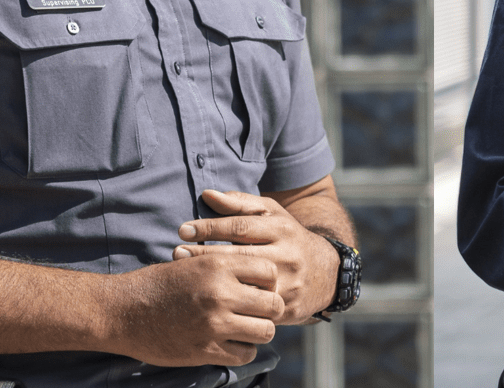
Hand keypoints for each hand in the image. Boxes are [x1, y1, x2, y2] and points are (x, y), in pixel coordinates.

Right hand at [110, 251, 282, 366]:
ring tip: (246, 329)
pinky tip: (231, 344)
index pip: (270, 272)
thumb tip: (258, 273)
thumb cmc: (157, 284)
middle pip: (274, 305)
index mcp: (218, 265)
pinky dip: (243, 350)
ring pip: (265, 332)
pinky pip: (245, 354)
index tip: (259, 290)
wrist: (123, 311)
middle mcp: (220, 293)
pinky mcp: (206, 349)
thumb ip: (225, 266)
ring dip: (258, 332)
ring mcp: (214, 323)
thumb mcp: (192, 262)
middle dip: (270, 310)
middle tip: (257, 313)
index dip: (269, 283)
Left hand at [175, 190, 340, 323]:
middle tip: (177, 253)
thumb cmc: (289, 237)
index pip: (241, 227)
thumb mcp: (272, 214)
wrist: (327, 272)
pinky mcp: (288, 308)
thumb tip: (207, 195)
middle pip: (240, 256)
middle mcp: (287, 256)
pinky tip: (210, 302)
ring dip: (215, 281)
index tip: (183, 229)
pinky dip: (232, 305)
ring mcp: (289, 284)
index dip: (210, 228)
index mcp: (282, 229)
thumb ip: (240, 203)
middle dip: (205, 254)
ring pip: (247, 284)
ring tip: (186, 276)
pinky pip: (256, 309)